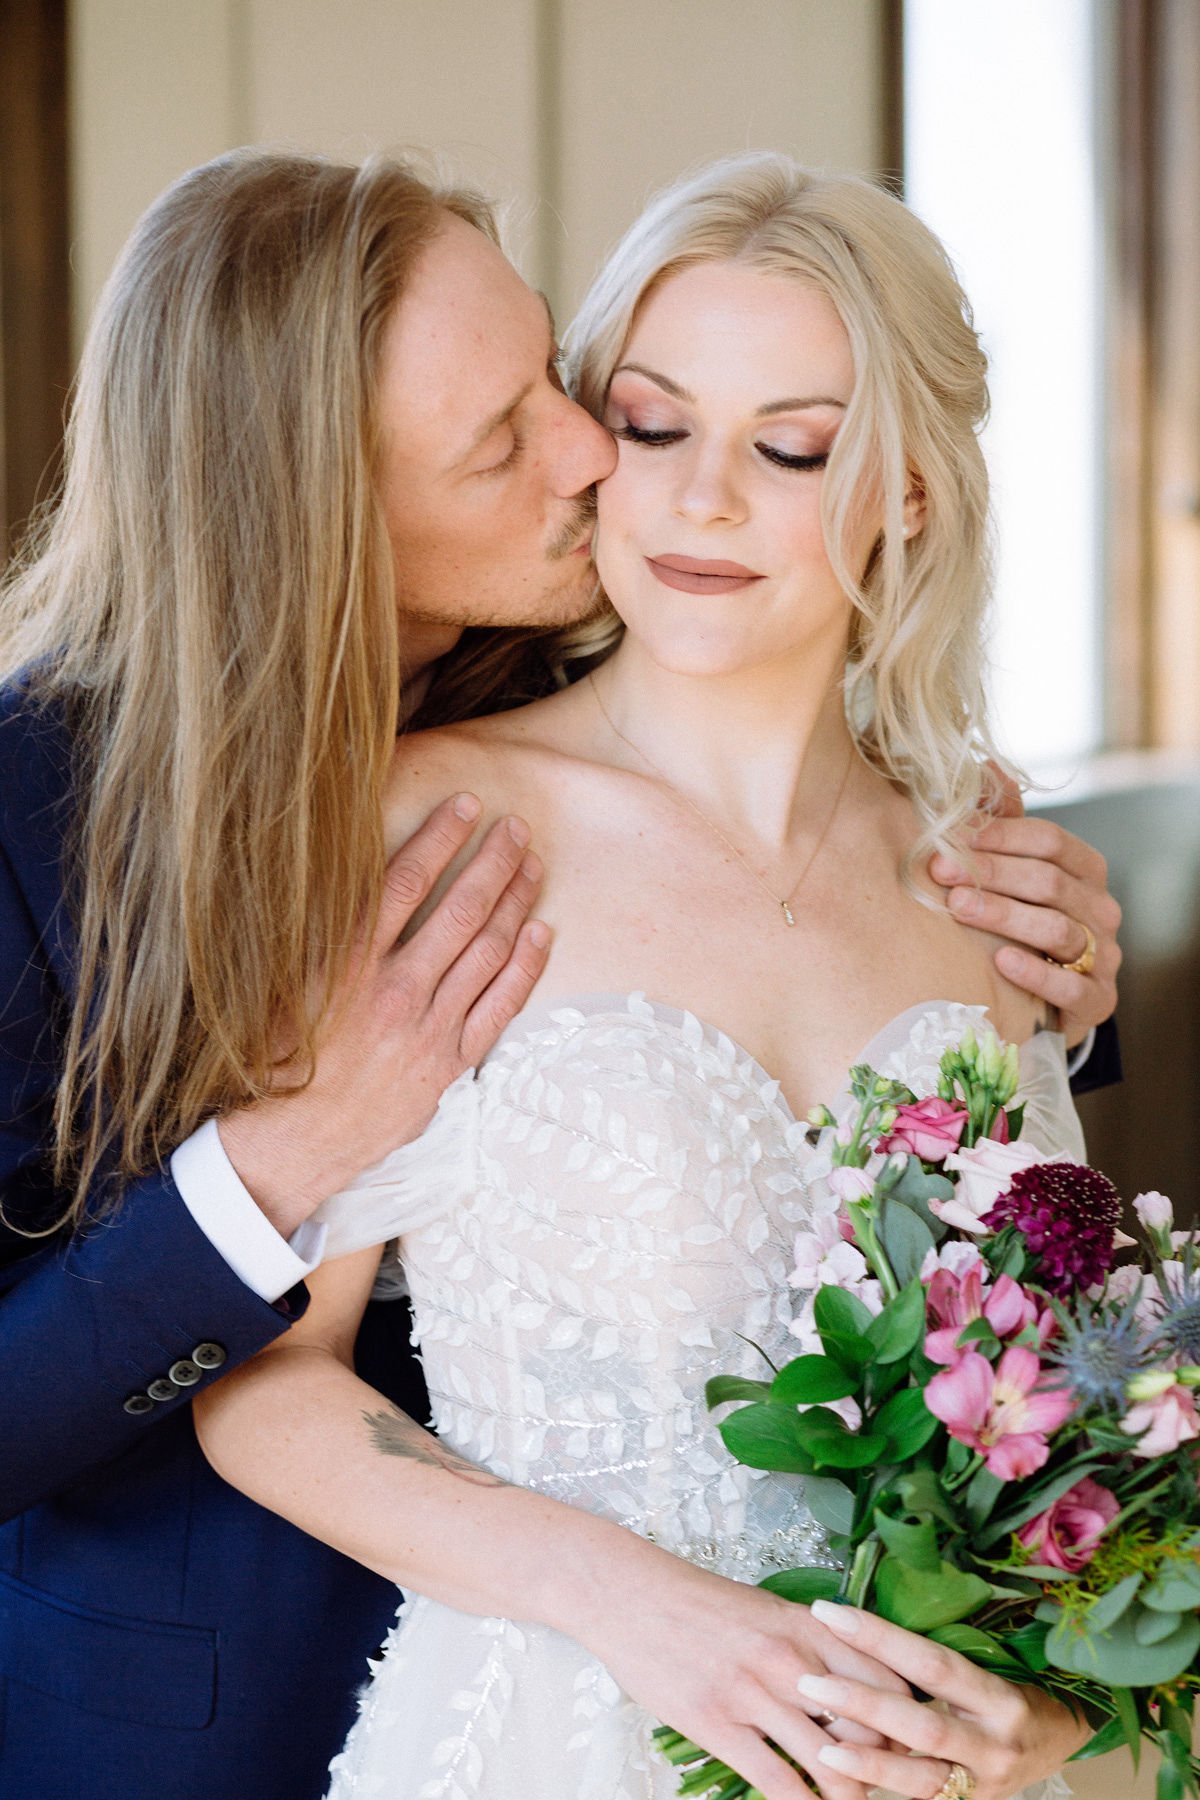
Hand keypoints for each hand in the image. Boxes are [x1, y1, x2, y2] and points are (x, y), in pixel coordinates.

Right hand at [218, 794, 548, 1234]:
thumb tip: (342, 875)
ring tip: (532, 867)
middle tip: (516, 827)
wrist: (291, 1142)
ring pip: (487, 952)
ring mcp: (428, 1028)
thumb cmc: (274, 1060)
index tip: (466, 805)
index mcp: (348, 964)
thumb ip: (318, 934)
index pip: (406, 883)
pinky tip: (539, 933)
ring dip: (515, 903)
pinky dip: (523, 967)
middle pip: (460, 910)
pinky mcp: (449, 1063)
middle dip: (493, 862)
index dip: (441, 838)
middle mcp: (395, 990)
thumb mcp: (281, 986)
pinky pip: (499, 1007)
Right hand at [581, 1556, 911, 1799]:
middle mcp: (791, 1659)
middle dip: (886, 1767)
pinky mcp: (718, 1724)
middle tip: (886, 1785)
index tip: (908, 1743)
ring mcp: (755, 1693)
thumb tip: (849, 1684)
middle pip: (870, 1728)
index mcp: (809, 1626)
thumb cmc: (698, 1602)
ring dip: (848, 1795)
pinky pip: (778, 1782)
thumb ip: (810, 1643)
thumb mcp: (767, 1608)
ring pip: (831, 1764)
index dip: (907, 1720)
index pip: (887, 1680)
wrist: (631, 1595)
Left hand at [801, 1600, 1088, 1799]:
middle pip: (921, 1725)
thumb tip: (863, 1625)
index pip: (931, 1664)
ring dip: (866, 1764)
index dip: (878, 1637)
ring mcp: (983, 1786)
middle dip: (862, 1703)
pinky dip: (881, 1792)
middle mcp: (995, 1745)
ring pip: (919, 1780)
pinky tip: (844, 1784)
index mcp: (1000, 1698)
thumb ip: (936, 1660)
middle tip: (809, 1681)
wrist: (1060, 1742)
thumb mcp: (988, 1668)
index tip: (828, 1614)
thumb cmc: (1014, 1689)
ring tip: (820, 1748)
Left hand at [929, 770, 1120, 1046]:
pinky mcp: (1097, 1001)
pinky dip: (1036, 973)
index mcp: (1085, 870)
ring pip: (1059, 929)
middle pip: (1050, 882)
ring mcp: (1104, 956)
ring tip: (959, 908)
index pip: (1050, 840)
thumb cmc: (1019, 922)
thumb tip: (986, 766)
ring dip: (1005, 916)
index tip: (949, 838)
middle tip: (941, 873)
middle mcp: (1101, 909)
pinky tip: (1000, 960)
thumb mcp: (1012, 872)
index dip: (999, 836)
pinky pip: (1072, 987)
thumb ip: (1003, 826)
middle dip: (991, 874)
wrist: (1040, 998)